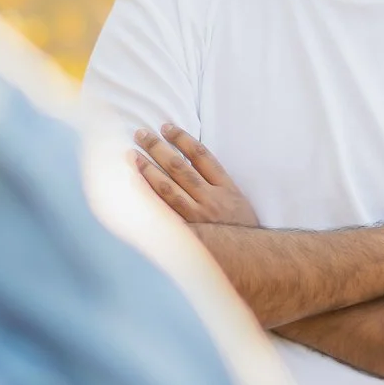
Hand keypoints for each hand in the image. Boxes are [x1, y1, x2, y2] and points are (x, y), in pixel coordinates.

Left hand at [132, 124, 259, 227]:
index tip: (166, 126)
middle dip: (157, 148)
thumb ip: (215, 181)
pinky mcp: (186, 233)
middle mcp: (211, 200)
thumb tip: (187, 158)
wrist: (251, 257)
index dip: (181, 138)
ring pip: (167, 188)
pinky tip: (134, 187)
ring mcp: (197, 217)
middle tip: (140, 134)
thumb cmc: (240, 226)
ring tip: (132, 156)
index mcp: (226, 187)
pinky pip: (163, 212)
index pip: (200, 155)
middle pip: (179, 167)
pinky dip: (148, 198)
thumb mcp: (236, 198)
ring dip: (147, 169)